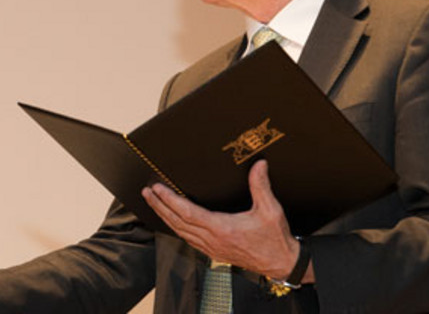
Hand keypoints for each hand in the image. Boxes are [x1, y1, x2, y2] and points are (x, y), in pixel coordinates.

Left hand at [142, 159, 310, 281]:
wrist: (282, 263)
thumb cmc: (275, 239)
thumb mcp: (270, 210)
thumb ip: (261, 186)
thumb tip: (259, 165)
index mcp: (222, 228)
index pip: (187, 212)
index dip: (169, 200)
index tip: (157, 189)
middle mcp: (212, 240)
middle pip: (177, 222)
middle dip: (159, 206)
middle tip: (146, 193)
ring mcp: (212, 248)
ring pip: (180, 232)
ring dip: (165, 217)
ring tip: (153, 203)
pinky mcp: (214, 252)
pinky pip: (189, 239)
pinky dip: (176, 228)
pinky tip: (172, 222)